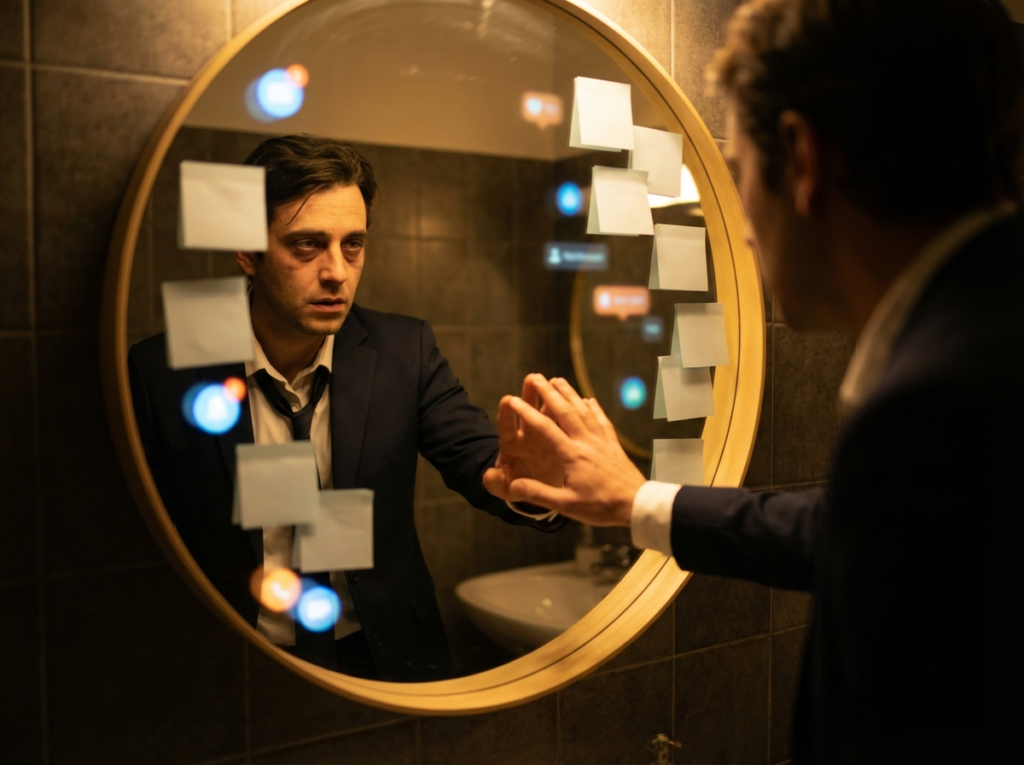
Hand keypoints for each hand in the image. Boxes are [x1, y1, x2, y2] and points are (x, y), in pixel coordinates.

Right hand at [482, 374, 645, 526]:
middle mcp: (586, 442)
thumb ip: (538, 493)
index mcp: (572, 455)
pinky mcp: (613, 444)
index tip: (513, 400)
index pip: (545, 428)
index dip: (527, 413)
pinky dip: (594, 408)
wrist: (637, 504)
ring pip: (584, 410)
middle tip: (536, 378)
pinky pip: (602, 420)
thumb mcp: (566, 505)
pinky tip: (589, 400)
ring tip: (558, 380)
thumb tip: (513, 485)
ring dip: (570, 393)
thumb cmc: (601, 506)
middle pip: (565, 411)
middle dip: (549, 392)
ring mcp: (602, 441)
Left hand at [486, 376, 567, 494]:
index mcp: (512, 445)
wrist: (535, 490)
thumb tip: (488, 476)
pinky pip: (565, 423)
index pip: (507, 426)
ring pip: (548, 412)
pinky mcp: (559, 439)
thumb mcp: (504, 487)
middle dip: (529, 394)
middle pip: (527, 411)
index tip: (508, 400)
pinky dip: (570, 413)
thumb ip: (495, 483)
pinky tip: (580, 400)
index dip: (507, 414)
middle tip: (532, 378)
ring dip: (551, 397)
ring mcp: (545, 435)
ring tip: (556, 380)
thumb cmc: (516, 486)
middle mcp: (528, 435)